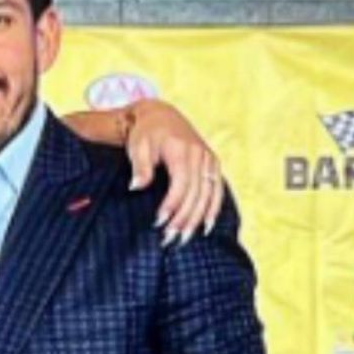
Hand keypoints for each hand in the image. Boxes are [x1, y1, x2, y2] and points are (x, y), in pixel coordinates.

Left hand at [125, 99, 222, 244]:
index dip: (172, 204)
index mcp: (182, 150)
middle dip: (183, 218)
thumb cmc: (145, 133)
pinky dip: (213, 209)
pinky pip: (217, 189)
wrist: (160, 115)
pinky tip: (206, 226)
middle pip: (196, 193)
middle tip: (170, 238)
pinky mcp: (213, 163)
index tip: (159, 221)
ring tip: (184, 238)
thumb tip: (136, 187)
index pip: (181, 183)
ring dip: (197, 219)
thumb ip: (140, 167)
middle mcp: (200, 155)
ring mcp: (209, 159)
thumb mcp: (138, 146)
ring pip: (207, 195)